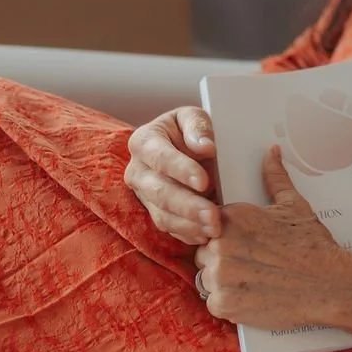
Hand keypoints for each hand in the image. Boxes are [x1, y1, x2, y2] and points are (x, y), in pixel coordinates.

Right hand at [124, 106, 220, 245]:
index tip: (204, 181)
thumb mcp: (192, 117)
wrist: (181, 148)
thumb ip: (198, 126)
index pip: (160, 157)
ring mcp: (143, 195)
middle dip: (187, 206)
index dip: (181, 170)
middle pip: (159, 192)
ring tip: (214, 227)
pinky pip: (168, 227)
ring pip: (162, 215)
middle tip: (213, 215)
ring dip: (189, 224)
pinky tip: (205, 234)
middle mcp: (137, 171)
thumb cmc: (187, 130)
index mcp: (143, 141)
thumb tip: (205, 146)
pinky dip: (187, 233)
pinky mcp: (154, 212)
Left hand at [195, 147, 351, 351]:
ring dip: (223, 280)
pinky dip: (229, 301)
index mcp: (232, 217)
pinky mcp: (223, 304)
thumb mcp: (293, 204)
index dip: (226, 234)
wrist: (326, 284)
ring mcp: (219, 276)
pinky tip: (252, 295)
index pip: (210, 223)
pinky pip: (214, 301)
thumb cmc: (311, 243)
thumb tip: (271, 152)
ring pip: (207, 277)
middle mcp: (220, 245)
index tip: (244, 243)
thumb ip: (274, 177)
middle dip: (223, 257)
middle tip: (252, 263)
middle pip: (205, 251)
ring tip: (253, 280)